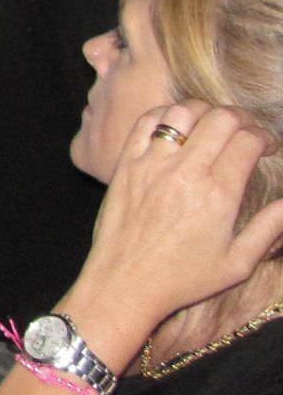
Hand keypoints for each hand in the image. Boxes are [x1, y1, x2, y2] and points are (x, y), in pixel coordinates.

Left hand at [70, 102, 282, 336]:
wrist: (125, 282)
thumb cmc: (184, 278)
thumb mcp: (239, 262)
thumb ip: (271, 228)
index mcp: (218, 194)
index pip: (248, 141)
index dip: (265, 137)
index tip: (268, 146)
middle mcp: (186, 172)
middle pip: (221, 118)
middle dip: (243, 119)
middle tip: (247, 132)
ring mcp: (152, 164)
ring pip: (184, 112)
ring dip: (206, 112)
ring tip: (214, 126)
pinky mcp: (126, 163)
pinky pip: (147, 121)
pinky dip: (166, 114)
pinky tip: (178, 127)